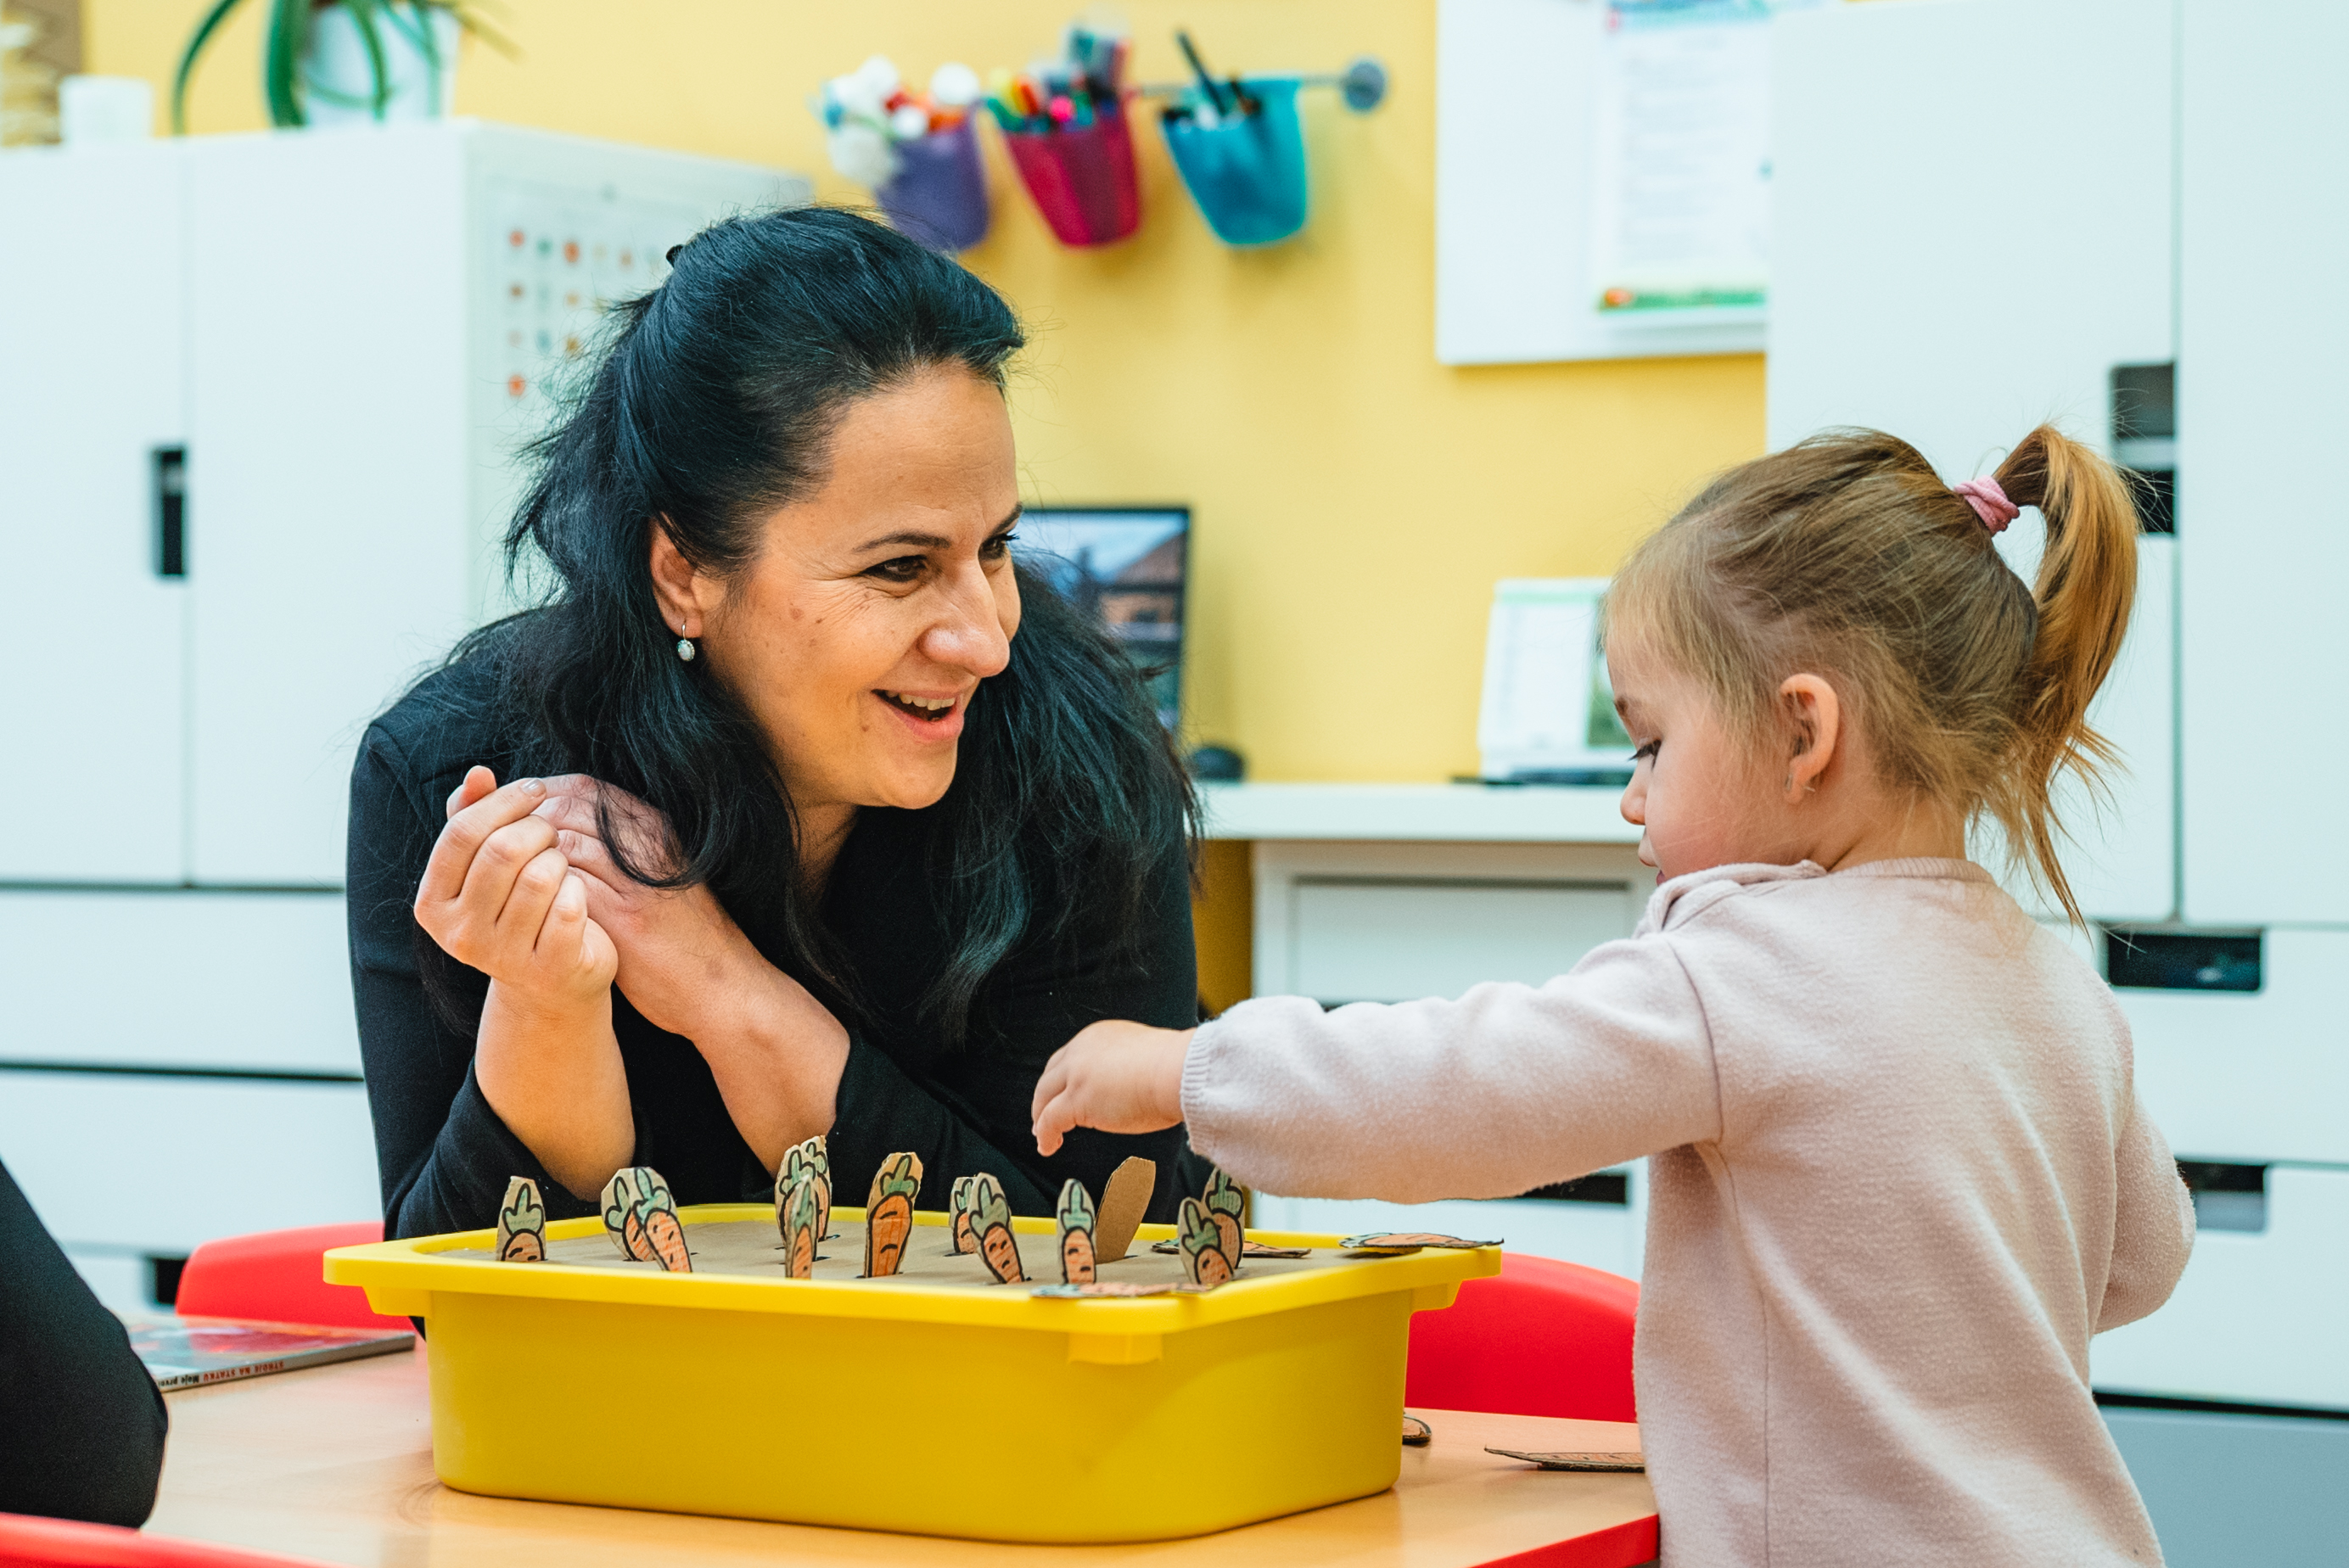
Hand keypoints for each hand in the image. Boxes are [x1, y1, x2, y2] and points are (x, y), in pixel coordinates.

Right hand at [415, 767, 616, 1015]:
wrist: (551, 984)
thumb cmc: (516, 910)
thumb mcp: (485, 868)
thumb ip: (475, 818)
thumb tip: (478, 773)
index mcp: (432, 903)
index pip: (461, 833)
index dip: (503, 801)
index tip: (534, 790)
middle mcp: (459, 935)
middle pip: (502, 850)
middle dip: (537, 830)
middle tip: (552, 834)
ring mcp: (502, 958)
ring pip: (540, 876)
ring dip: (560, 860)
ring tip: (562, 867)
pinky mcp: (548, 969)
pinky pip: (570, 906)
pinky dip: (580, 891)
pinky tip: (577, 896)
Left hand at [526, 776, 777, 1041]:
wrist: (720, 986)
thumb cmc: (684, 934)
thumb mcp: (657, 875)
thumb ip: (618, 848)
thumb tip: (564, 829)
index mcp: (655, 827)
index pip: (584, 788)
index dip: (540, 797)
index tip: (514, 818)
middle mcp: (648, 843)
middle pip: (565, 808)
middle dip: (522, 822)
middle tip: (494, 844)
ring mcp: (637, 878)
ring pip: (561, 843)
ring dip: (523, 855)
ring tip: (502, 875)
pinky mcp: (626, 917)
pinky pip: (567, 886)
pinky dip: (538, 888)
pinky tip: (522, 903)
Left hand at [1030, 1020, 1194, 1156]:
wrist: (1177, 1071)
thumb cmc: (1175, 1068)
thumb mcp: (1144, 1056)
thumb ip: (1128, 1067)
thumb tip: (1132, 1087)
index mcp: (1098, 1037)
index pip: (1070, 1058)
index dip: (1063, 1078)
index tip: (1063, 1092)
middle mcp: (1081, 1051)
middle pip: (1050, 1076)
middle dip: (1045, 1096)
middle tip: (1043, 1114)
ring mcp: (1076, 1076)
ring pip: (1045, 1098)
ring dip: (1041, 1117)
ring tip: (1042, 1134)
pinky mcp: (1076, 1101)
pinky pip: (1050, 1121)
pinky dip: (1045, 1135)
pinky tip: (1048, 1146)